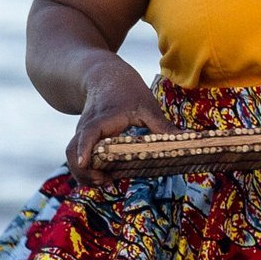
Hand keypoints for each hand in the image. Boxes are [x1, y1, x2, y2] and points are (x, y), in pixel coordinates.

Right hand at [66, 54, 173, 177]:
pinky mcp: (83, 140)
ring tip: (105, 183)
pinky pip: (78, 156)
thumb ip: (163, 126)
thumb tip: (187, 140)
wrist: (104, 76)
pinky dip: (87, 169)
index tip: (84, 163)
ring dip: (85, 173)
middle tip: (105, 182)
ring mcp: (82, 134)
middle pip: (73, 151)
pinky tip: (104, 177)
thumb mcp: (148, 106)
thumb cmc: (127, 91)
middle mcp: (87, 127)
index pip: (88, 134)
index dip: (84, 149)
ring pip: (73, 156)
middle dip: (84, 171)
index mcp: (104, 118)